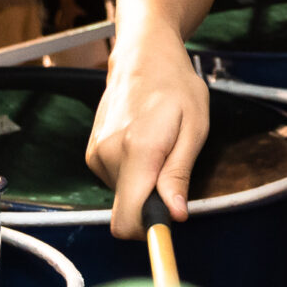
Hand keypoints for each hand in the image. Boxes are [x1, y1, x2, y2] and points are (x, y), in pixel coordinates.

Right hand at [84, 34, 207, 238]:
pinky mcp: (92, 154)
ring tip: (160, 147)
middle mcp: (108, 156)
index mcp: (137, 151)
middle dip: (153, 204)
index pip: (128, 219)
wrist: (142, 55)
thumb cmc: (176, 86)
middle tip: (173, 169)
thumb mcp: (195, 127)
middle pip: (127, 212)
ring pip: (123, 197)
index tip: (169, 225)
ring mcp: (95, 154)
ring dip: (145, 185)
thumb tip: (173, 215)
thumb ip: (179, 173)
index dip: (149, 231)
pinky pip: (116, 183)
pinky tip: (145, 144)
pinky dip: (133, 174)